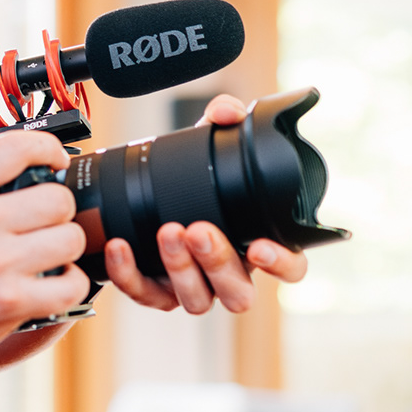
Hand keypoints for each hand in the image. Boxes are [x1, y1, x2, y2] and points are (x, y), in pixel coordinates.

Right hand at [0, 131, 88, 373]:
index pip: (21, 147)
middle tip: (44, 221)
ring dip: (65, 247)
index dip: (49, 151)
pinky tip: (54, 282)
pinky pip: (70, 285)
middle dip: (57, 209)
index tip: (53, 164)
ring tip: (48, 254)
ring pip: (70, 239)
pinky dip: (70, 284)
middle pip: (58, 198)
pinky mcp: (8, 304)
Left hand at [103, 92, 309, 314]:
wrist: (146, 196)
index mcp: (258, 244)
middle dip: (218, 262)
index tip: (262, 246)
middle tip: (198, 230)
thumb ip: (222, 123)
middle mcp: (231, 274)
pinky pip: (146, 295)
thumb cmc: (194, 179)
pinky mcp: (158, 293)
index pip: (290, 267)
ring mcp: (196, 287)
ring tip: (166, 231)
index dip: (282, 263)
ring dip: (180, 268)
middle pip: (239, 291)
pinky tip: (121, 246)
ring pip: (198, 300)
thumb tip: (226, 111)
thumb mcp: (209, 146)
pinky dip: (131, 274)